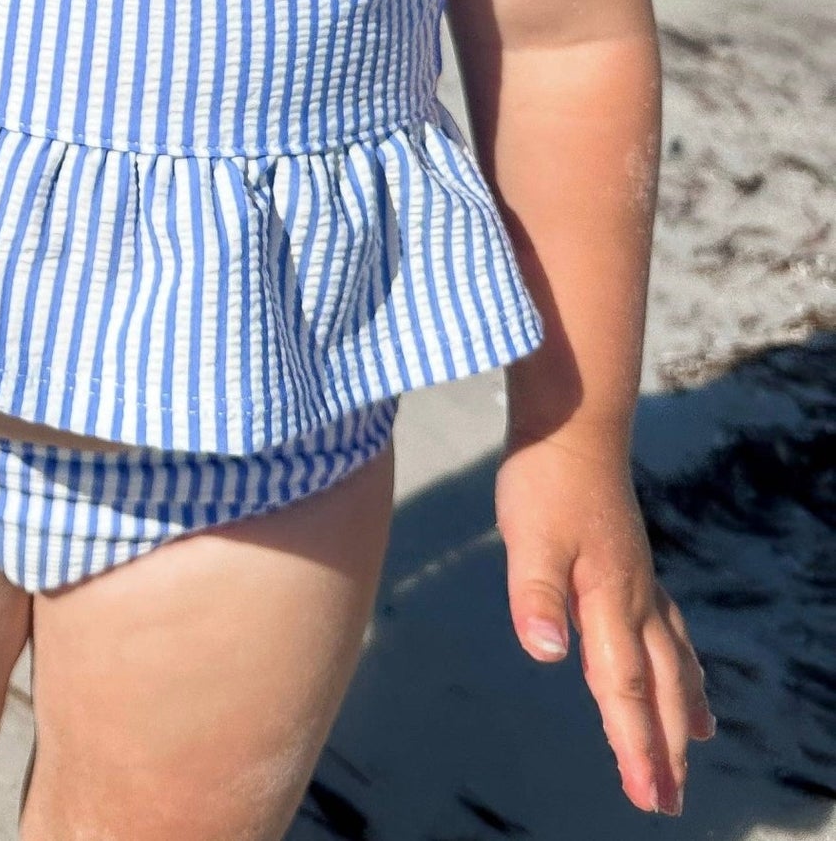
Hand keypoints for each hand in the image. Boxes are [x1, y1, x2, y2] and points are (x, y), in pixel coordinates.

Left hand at [497, 430, 712, 815]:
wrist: (574, 425)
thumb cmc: (546, 481)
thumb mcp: (528, 535)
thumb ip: (535, 593)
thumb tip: (544, 651)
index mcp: (609, 602)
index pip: (625, 690)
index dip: (635, 746)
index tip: (648, 797)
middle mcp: (634, 598)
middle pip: (657, 687)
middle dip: (663, 746)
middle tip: (668, 800)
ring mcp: (639, 579)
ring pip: (671, 658)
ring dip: (682, 706)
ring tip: (697, 743)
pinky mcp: (632, 561)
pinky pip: (668, 625)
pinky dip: (680, 657)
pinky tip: (680, 661)